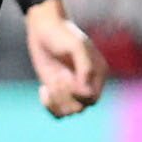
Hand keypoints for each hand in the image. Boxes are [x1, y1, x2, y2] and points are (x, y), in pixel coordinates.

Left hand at [24, 0, 107, 116]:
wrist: (44, 29)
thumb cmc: (62, 34)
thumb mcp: (76, 46)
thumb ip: (86, 67)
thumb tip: (86, 91)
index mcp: (98, 74)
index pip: (93, 98)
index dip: (79, 95)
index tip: (69, 79)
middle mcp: (87, 83)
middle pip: (81, 107)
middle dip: (66, 97)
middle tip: (57, 80)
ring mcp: (71, 88)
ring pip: (69, 112)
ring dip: (56, 101)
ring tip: (50, 85)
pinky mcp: (57, 91)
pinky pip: (57, 112)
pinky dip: (49, 106)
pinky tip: (43, 89)